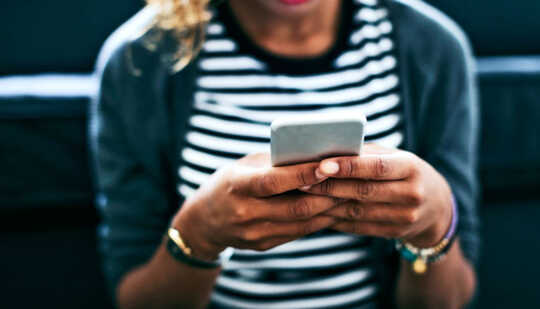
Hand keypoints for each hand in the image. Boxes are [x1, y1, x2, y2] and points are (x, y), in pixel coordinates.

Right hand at [172, 153, 341, 260]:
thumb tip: (313, 155)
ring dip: (328, 209)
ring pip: (301, 223)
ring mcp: (254, 233)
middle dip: (327, 194)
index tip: (329, 164)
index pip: (274, 181)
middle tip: (352, 182)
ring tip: (349, 195)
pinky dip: (317, 221)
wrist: (203, 222)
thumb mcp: (243, 167)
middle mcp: (245, 213)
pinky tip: (332, 210)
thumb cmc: (228, 184)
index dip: (303, 174)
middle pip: (295, 206)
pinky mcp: (263, 245)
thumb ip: (273, 163)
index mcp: (237, 187)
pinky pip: (297, 233)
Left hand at [300, 144, 452, 247]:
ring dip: (328, 205)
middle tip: (301, 182)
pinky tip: (317, 212)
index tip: (321, 164)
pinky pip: (359, 227)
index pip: (376, 167)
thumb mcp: (395, 157)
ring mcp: (405, 216)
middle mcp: (411, 193)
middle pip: (363, 191)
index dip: (348, 167)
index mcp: (411, 168)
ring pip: (358, 211)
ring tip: (304, 196)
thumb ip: (366, 154)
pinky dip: (336, 220)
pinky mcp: (395, 232)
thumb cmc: (405, 172)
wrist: (436, 207)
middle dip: (329, 186)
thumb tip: (327, 150)